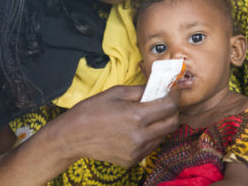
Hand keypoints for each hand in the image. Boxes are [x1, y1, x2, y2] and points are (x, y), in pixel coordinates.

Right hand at [48, 85, 179, 166]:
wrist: (72, 137)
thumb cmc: (92, 110)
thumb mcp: (117, 92)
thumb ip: (141, 90)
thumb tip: (159, 87)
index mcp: (136, 116)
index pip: (169, 106)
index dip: (174, 96)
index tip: (173, 90)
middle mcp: (140, 136)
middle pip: (172, 123)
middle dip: (173, 110)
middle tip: (165, 102)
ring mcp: (137, 151)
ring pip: (163, 135)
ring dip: (161, 123)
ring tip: (147, 116)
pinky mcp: (132, 160)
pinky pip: (151, 146)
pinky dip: (150, 135)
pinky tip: (136, 129)